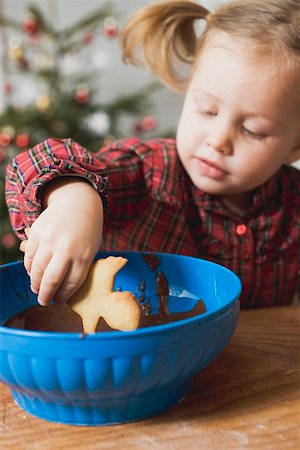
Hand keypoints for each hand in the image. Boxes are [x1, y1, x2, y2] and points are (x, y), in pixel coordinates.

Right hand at [21, 179, 102, 305]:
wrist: (78, 201)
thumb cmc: (87, 230)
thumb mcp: (92, 249)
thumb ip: (80, 267)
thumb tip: (62, 290)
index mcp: (84, 255)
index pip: (71, 284)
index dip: (62, 296)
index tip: (58, 301)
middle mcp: (66, 248)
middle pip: (51, 281)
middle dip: (45, 296)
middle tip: (43, 301)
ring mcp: (50, 239)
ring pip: (36, 271)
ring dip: (34, 284)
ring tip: (36, 288)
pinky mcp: (37, 232)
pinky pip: (29, 257)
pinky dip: (29, 268)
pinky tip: (33, 272)